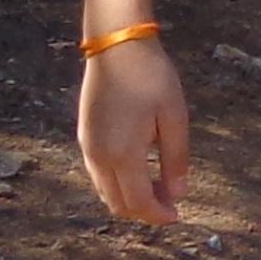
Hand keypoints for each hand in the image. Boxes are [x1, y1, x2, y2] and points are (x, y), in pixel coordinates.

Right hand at [78, 35, 190, 224]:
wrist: (116, 44)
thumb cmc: (150, 76)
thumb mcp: (174, 116)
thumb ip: (175, 158)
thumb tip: (177, 193)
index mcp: (123, 154)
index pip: (139, 202)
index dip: (158, 215)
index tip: (176, 215)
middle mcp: (99, 156)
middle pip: (119, 203)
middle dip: (144, 210)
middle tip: (169, 203)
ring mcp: (88, 147)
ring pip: (105, 191)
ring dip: (129, 198)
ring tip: (157, 188)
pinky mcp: (83, 136)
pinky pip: (98, 174)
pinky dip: (116, 184)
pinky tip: (137, 171)